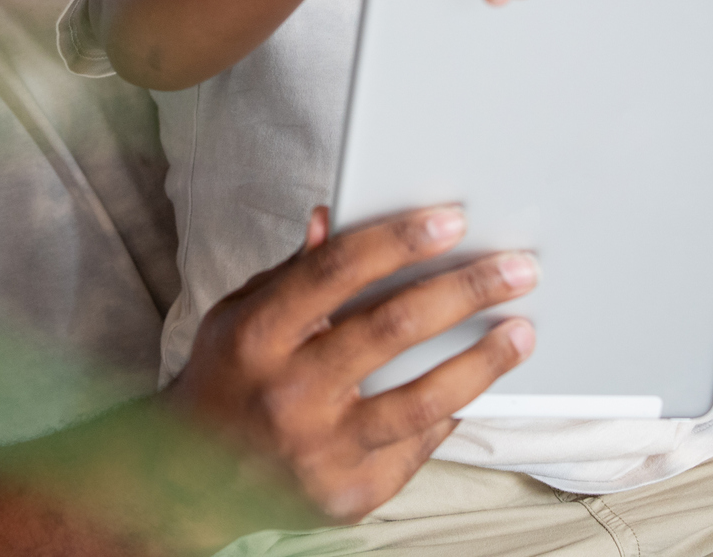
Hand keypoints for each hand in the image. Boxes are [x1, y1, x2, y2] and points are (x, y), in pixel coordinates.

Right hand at [165, 206, 537, 523]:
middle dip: (467, 290)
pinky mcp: (348, 495)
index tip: (453, 220)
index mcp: (258, 334)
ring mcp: (320, 451)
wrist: (191, 481)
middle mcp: (288, 392)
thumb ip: (295, 271)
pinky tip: (476, 385)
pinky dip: (451, 412)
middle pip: (394, 326)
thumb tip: (335, 217)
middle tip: (516, 269)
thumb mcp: (241, 313)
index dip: (400, 239)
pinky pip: (417, 445)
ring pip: (423, 398)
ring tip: (521, 331)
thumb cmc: (227, 380)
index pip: (338, 270)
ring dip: (484, 360)